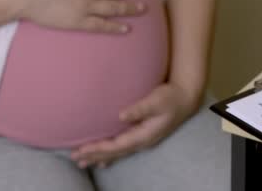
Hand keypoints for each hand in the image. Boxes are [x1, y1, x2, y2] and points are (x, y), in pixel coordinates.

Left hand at [70, 82, 200, 167]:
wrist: (185, 99)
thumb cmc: (171, 97)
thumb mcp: (157, 100)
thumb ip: (140, 108)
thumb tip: (121, 114)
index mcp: (144, 135)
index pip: (117, 145)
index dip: (98, 148)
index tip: (82, 149)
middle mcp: (142, 141)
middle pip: (115, 153)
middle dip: (95, 156)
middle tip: (75, 159)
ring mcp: (143, 140)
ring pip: (118, 153)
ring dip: (100, 157)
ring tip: (83, 162)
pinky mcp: (142, 135)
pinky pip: (122, 149)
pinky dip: (110, 154)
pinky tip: (103, 160)